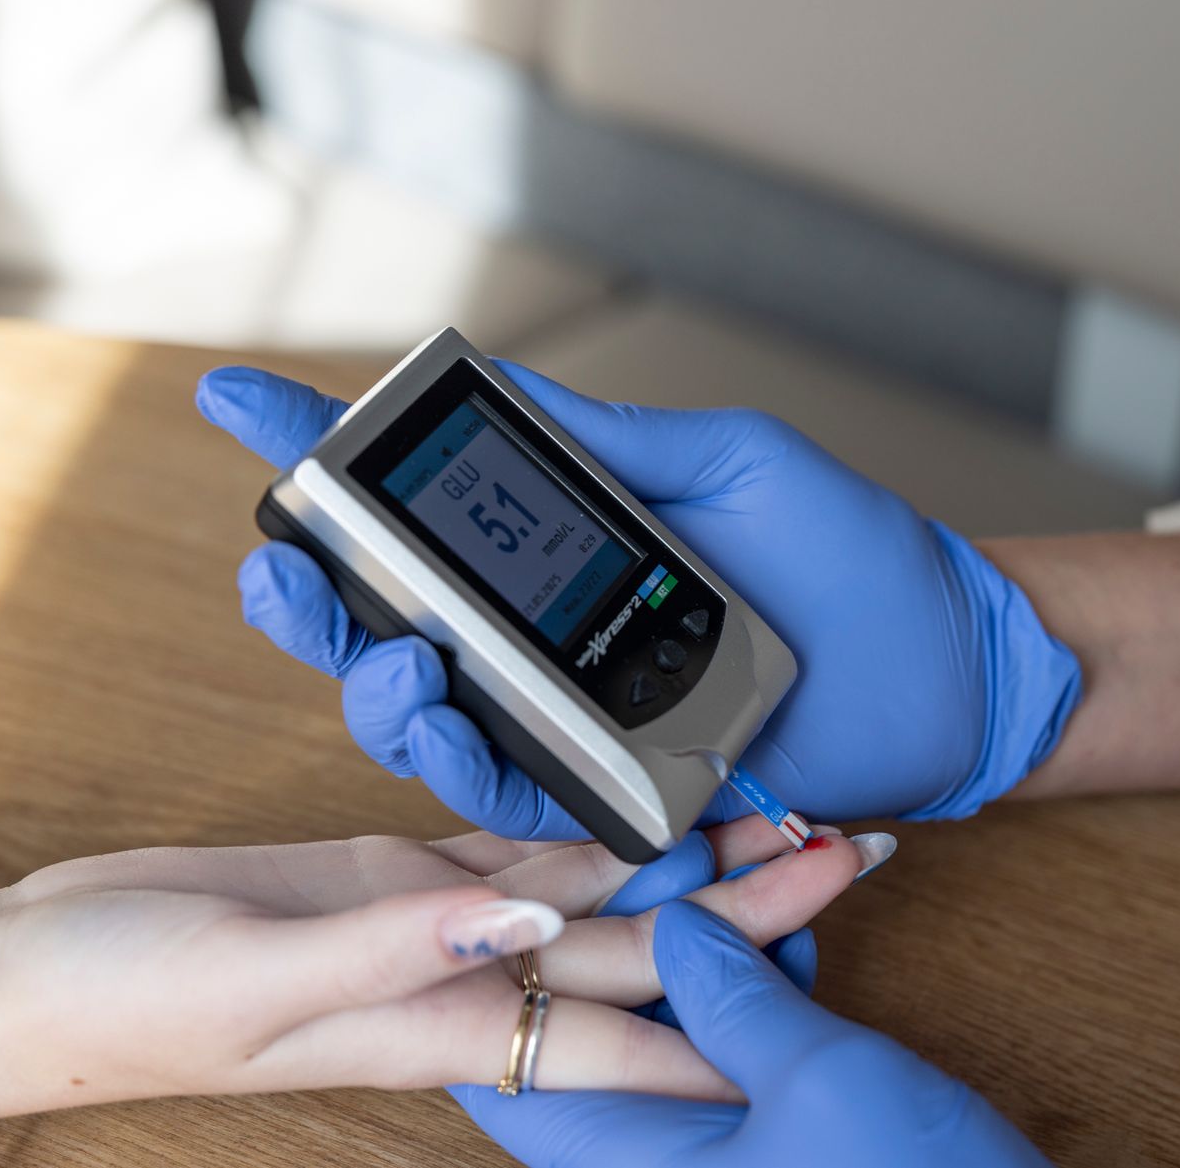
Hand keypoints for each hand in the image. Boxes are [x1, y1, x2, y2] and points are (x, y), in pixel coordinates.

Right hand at [0, 817, 877, 1115]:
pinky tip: (655, 802)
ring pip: (603, 889)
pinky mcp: (408, 870)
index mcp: (449, 1020)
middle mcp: (470, 976)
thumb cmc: (134, 1000)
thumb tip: (524, 927)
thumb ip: (398, 951)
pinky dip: (594, 825)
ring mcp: (447, 922)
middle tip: (854, 857)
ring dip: (691, 862)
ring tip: (790, 822)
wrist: (50, 969)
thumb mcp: (261, 979)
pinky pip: (529, 844)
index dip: (726, 1026)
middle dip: (752, 911)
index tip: (827, 999)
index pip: (623, 1036)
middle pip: (646, 947)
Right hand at [196, 363, 1080, 835]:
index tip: (233, 400)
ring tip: (386, 656)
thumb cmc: (855, 556)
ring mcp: (576, 717)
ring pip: (426, 717)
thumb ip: (612, 445)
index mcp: (569, 547)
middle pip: (387, 622)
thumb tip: (494, 386)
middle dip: (311, 595)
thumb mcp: (730, 466)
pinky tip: (437, 713)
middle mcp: (551, 635)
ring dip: (375, 687)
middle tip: (280, 563)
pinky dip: (460, 760)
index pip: (425, 502)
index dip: (320, 454)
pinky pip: (513, 792)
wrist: (945, 659)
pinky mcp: (616, 791)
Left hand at [458, 900, 1048, 1167]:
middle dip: (655, 928)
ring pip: (678, 1033)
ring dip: (721, 951)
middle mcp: (658, 1167)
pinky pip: (732, 1056)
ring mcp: (712, 1160)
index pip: (514, 1072)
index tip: (578, 877)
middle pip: (609, 1032)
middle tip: (701, 850)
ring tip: (768, 870)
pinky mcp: (766, 1146)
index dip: (529, 967)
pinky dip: (759, 993)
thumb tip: (678, 922)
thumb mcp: (817, 1076)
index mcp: (633, 1166)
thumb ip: (733, 995)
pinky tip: (793, 935)